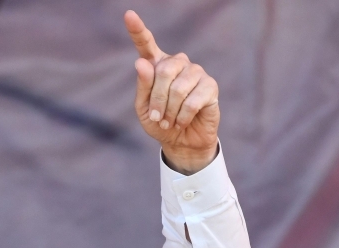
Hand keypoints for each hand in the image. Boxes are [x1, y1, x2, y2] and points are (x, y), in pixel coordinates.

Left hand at [125, 10, 219, 173]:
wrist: (181, 141)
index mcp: (157, 65)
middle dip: (157, 100)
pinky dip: (183, 116)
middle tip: (156, 117)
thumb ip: (143, 87)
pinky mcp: (210, 86)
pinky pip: (192, 100)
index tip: (128, 15)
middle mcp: (178, 63)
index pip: (146, 44)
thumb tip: (141, 63)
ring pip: (178, 88)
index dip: (138, 30)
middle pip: (163, 71)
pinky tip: (182, 121)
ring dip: (169, 111)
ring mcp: (196, 72)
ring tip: (168, 122)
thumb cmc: (159, 123)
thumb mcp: (143, 109)